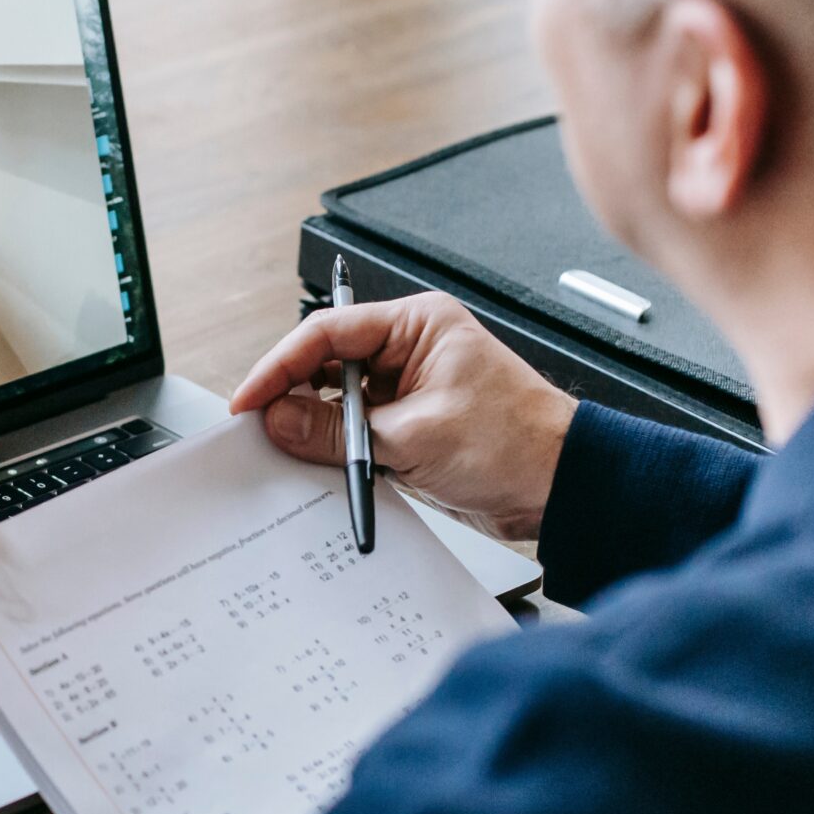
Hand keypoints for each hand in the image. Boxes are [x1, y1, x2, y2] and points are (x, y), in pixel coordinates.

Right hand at [229, 291, 574, 541]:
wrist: (561, 488)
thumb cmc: (518, 443)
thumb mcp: (416, 438)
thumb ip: (339, 431)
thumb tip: (280, 420)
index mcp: (418, 325)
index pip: (328, 332)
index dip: (280, 365)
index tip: (251, 398)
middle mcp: (411, 350)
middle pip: (327, 365)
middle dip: (294, 397)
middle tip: (262, 430)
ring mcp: (409, 390)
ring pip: (338, 402)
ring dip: (317, 429)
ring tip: (291, 452)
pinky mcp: (411, 427)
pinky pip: (358, 433)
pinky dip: (339, 451)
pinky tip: (323, 468)